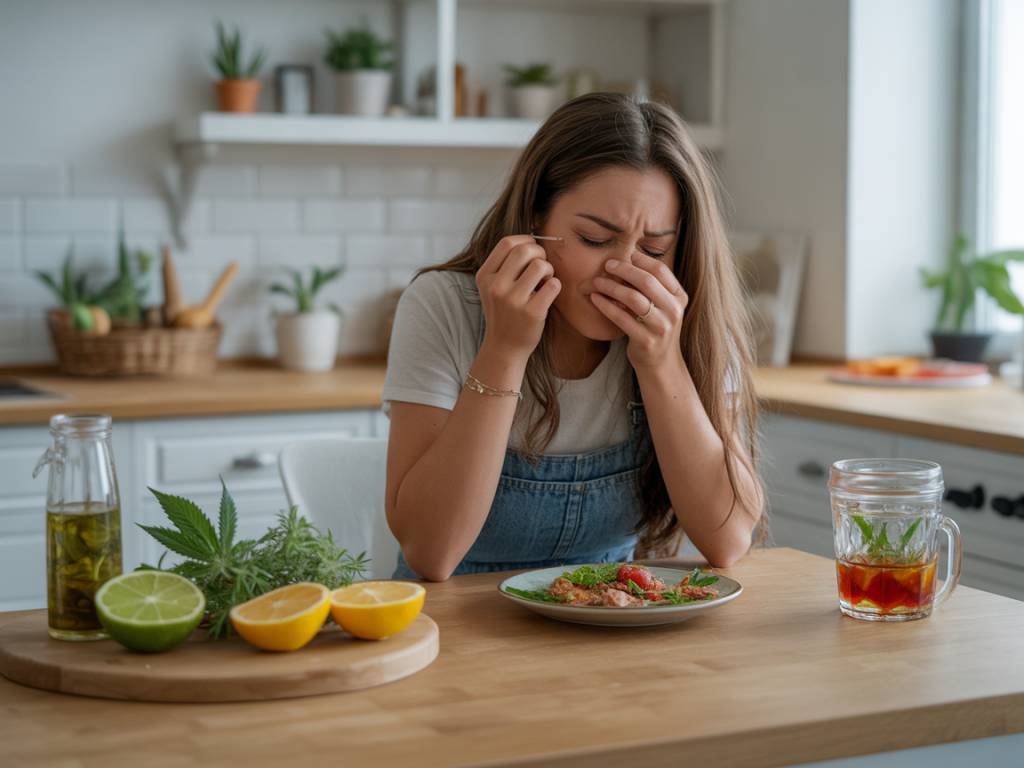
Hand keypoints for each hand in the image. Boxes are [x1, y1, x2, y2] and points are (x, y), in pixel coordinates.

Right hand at [476, 235, 560, 360]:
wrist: (504, 347)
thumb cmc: (504, 312)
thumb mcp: (493, 287)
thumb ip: (505, 264)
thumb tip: (533, 240)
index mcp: (485, 276)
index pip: (507, 243)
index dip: (526, 241)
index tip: (532, 251)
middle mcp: (496, 287)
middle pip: (525, 250)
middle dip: (540, 253)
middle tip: (542, 266)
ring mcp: (513, 300)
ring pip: (541, 265)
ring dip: (549, 270)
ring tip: (545, 281)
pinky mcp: (532, 313)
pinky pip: (553, 285)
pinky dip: (555, 285)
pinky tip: (548, 294)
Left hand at [589, 253, 687, 370]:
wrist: (660, 363)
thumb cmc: (656, 328)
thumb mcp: (663, 306)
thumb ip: (653, 286)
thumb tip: (630, 259)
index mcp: (679, 298)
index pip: (661, 270)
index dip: (642, 260)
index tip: (626, 255)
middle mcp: (673, 311)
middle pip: (646, 281)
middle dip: (624, 270)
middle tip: (607, 265)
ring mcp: (661, 327)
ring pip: (633, 298)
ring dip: (611, 287)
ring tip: (597, 281)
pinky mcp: (645, 340)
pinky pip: (621, 318)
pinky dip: (606, 305)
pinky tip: (595, 298)